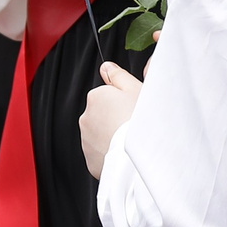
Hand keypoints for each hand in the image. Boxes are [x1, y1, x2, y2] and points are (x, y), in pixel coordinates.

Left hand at [79, 61, 144, 178]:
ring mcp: (86, 140)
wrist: (136, 158)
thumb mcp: (135, 88)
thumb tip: (106, 66)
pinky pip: (102, 153)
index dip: (124, 100)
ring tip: (131, 140)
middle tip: (135, 124)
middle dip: (116, 118)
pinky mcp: (90, 160)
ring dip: (113, 136)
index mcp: (96, 97)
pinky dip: (112, 152)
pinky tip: (126, 153)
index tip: (134, 107)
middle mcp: (86, 118)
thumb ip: (118, 75)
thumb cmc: (140, 121)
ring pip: (102, 134)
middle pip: (104, 114)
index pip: (108, 94)